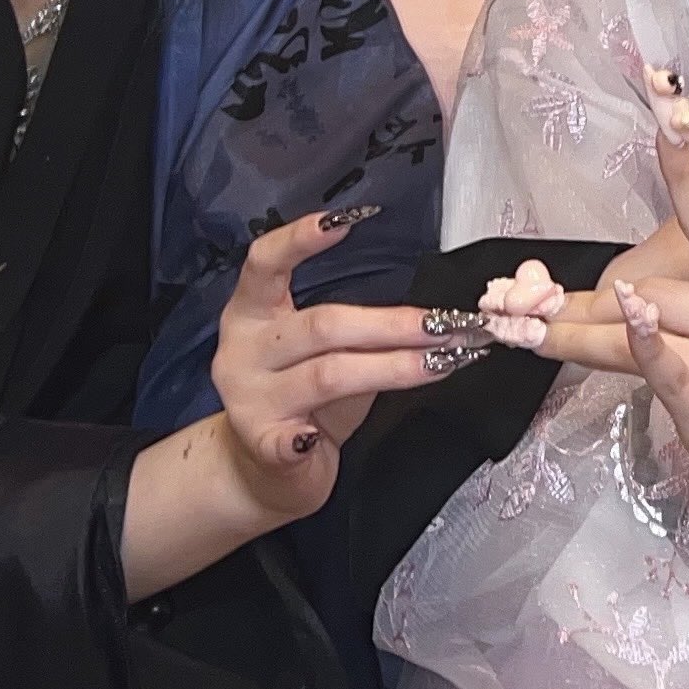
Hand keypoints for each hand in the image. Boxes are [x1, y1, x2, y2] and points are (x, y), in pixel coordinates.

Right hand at [209, 208, 466, 517]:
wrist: (262, 468)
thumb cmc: (304, 396)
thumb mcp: (325, 351)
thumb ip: (359, 330)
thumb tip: (435, 316)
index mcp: (252, 312)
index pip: (264, 263)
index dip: (299, 240)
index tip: (345, 220)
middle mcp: (242, 349)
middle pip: (322, 324)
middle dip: (392, 324)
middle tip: (446, 324)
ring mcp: (248, 398)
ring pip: (328, 374)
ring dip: (393, 368)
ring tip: (442, 362)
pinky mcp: (260, 444)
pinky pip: (287, 441)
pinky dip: (307, 439)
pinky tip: (320, 440)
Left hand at [521, 99, 688, 505]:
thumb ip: (666, 299)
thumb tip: (584, 286)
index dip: (683, 173)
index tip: (668, 120)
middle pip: (650, 287)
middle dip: (584, 303)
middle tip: (514, 307)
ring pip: (638, 322)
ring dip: (575, 335)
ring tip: (525, 337)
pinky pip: (661, 360)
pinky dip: (640, 339)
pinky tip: (624, 314)